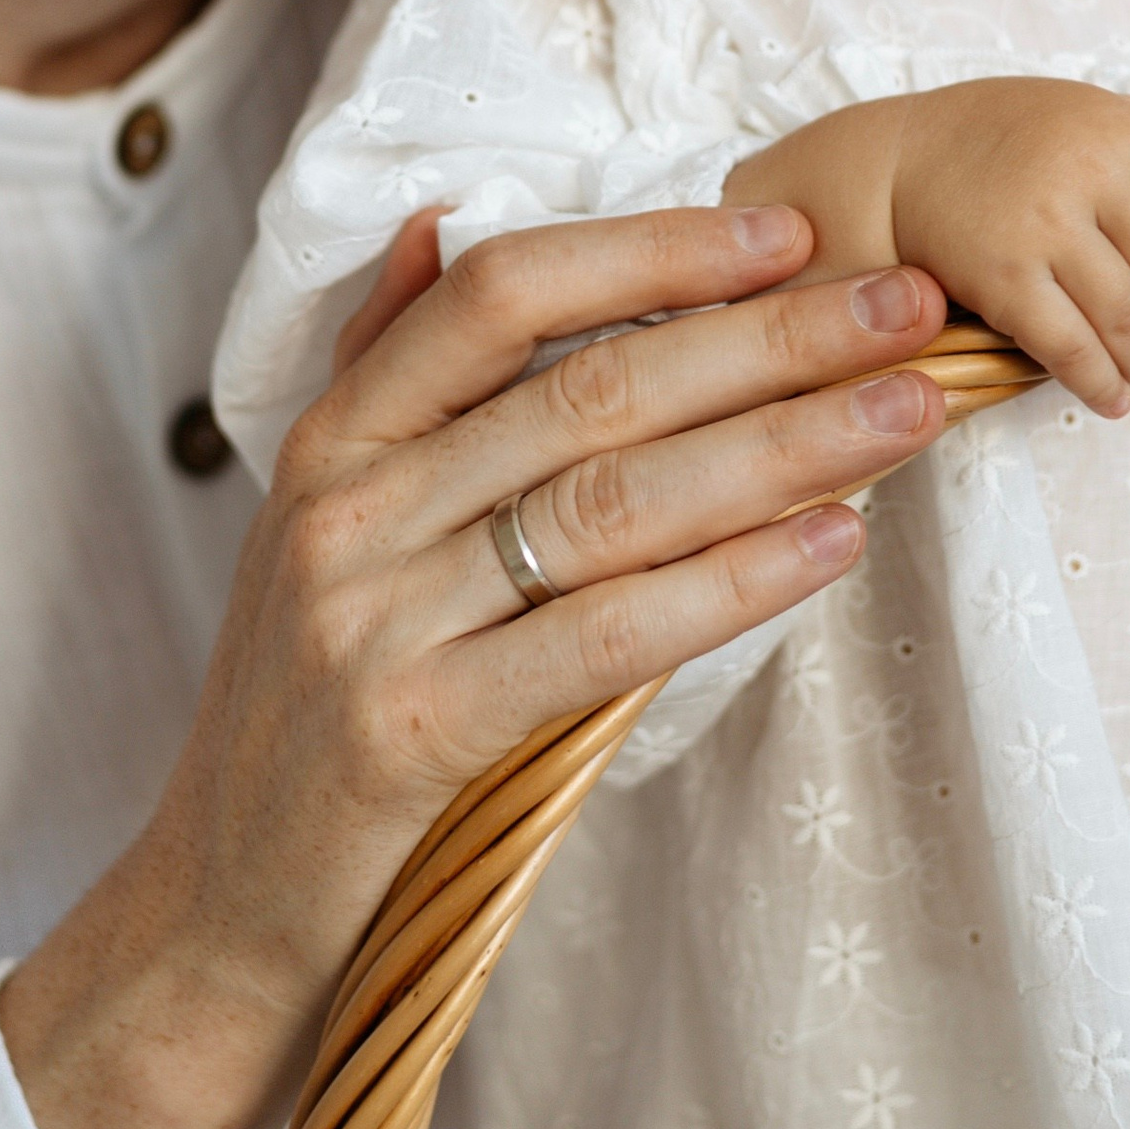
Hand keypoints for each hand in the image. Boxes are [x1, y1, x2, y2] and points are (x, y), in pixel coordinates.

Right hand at [0, 205, 948, 1128]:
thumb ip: (381, 372)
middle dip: (765, 338)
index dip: (649, 251)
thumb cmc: (308, 705)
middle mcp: (350, 508)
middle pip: (585, 389)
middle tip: (909, 304)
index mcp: (333, 437)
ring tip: (906, 410)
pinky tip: (831, 545)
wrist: (220, 904)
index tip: (791, 233)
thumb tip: (437, 224)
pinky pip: (602, 638)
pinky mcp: (413, 732)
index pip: (499, 294)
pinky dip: (729, 584)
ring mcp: (375, 618)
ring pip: (610, 502)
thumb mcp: (319, 522)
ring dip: (781, 445)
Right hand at [731, 79, 1129, 420]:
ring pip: (1127, 319)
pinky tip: (1108, 397)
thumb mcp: (1078, 105)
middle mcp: (1086, 172)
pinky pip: (1070, 347)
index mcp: (1117, 128)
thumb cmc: (1000, 138)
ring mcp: (1042, 227)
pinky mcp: (1001, 278)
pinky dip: (1099, 383)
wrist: (897, 163)